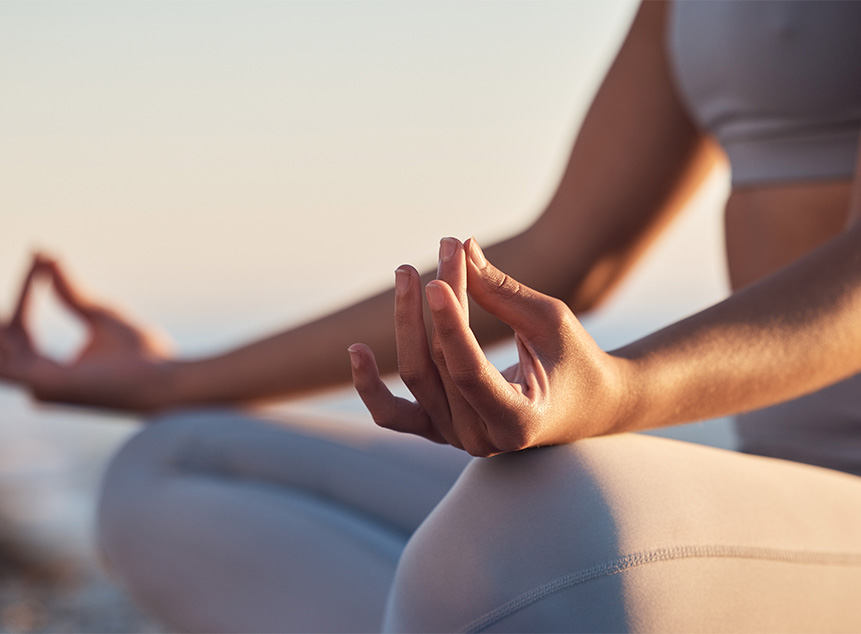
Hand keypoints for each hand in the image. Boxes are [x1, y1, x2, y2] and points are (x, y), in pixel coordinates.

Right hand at [0, 255, 175, 411]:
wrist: (165, 375)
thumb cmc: (140, 352)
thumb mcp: (98, 313)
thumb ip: (68, 290)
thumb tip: (44, 255)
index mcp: (47, 369)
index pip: (20, 326)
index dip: (26, 289)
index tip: (39, 257)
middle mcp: (37, 382)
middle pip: (6, 335)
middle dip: (10, 305)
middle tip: (34, 261)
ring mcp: (40, 386)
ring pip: (0, 351)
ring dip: (1, 325)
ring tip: (12, 296)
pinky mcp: (46, 385)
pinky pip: (8, 360)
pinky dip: (5, 338)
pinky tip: (6, 316)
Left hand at [349, 238, 629, 456]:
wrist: (584, 405)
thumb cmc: (574, 360)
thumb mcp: (549, 321)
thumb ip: (502, 292)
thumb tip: (461, 249)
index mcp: (518, 421)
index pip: (468, 372)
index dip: (449, 324)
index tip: (437, 276)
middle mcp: (481, 440)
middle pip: (439, 363)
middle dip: (440, 299)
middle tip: (446, 246)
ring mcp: (454, 438)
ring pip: (415, 376)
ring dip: (407, 320)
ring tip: (407, 271)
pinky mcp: (437, 429)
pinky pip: (392, 413)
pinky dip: (369, 385)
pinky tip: (356, 350)